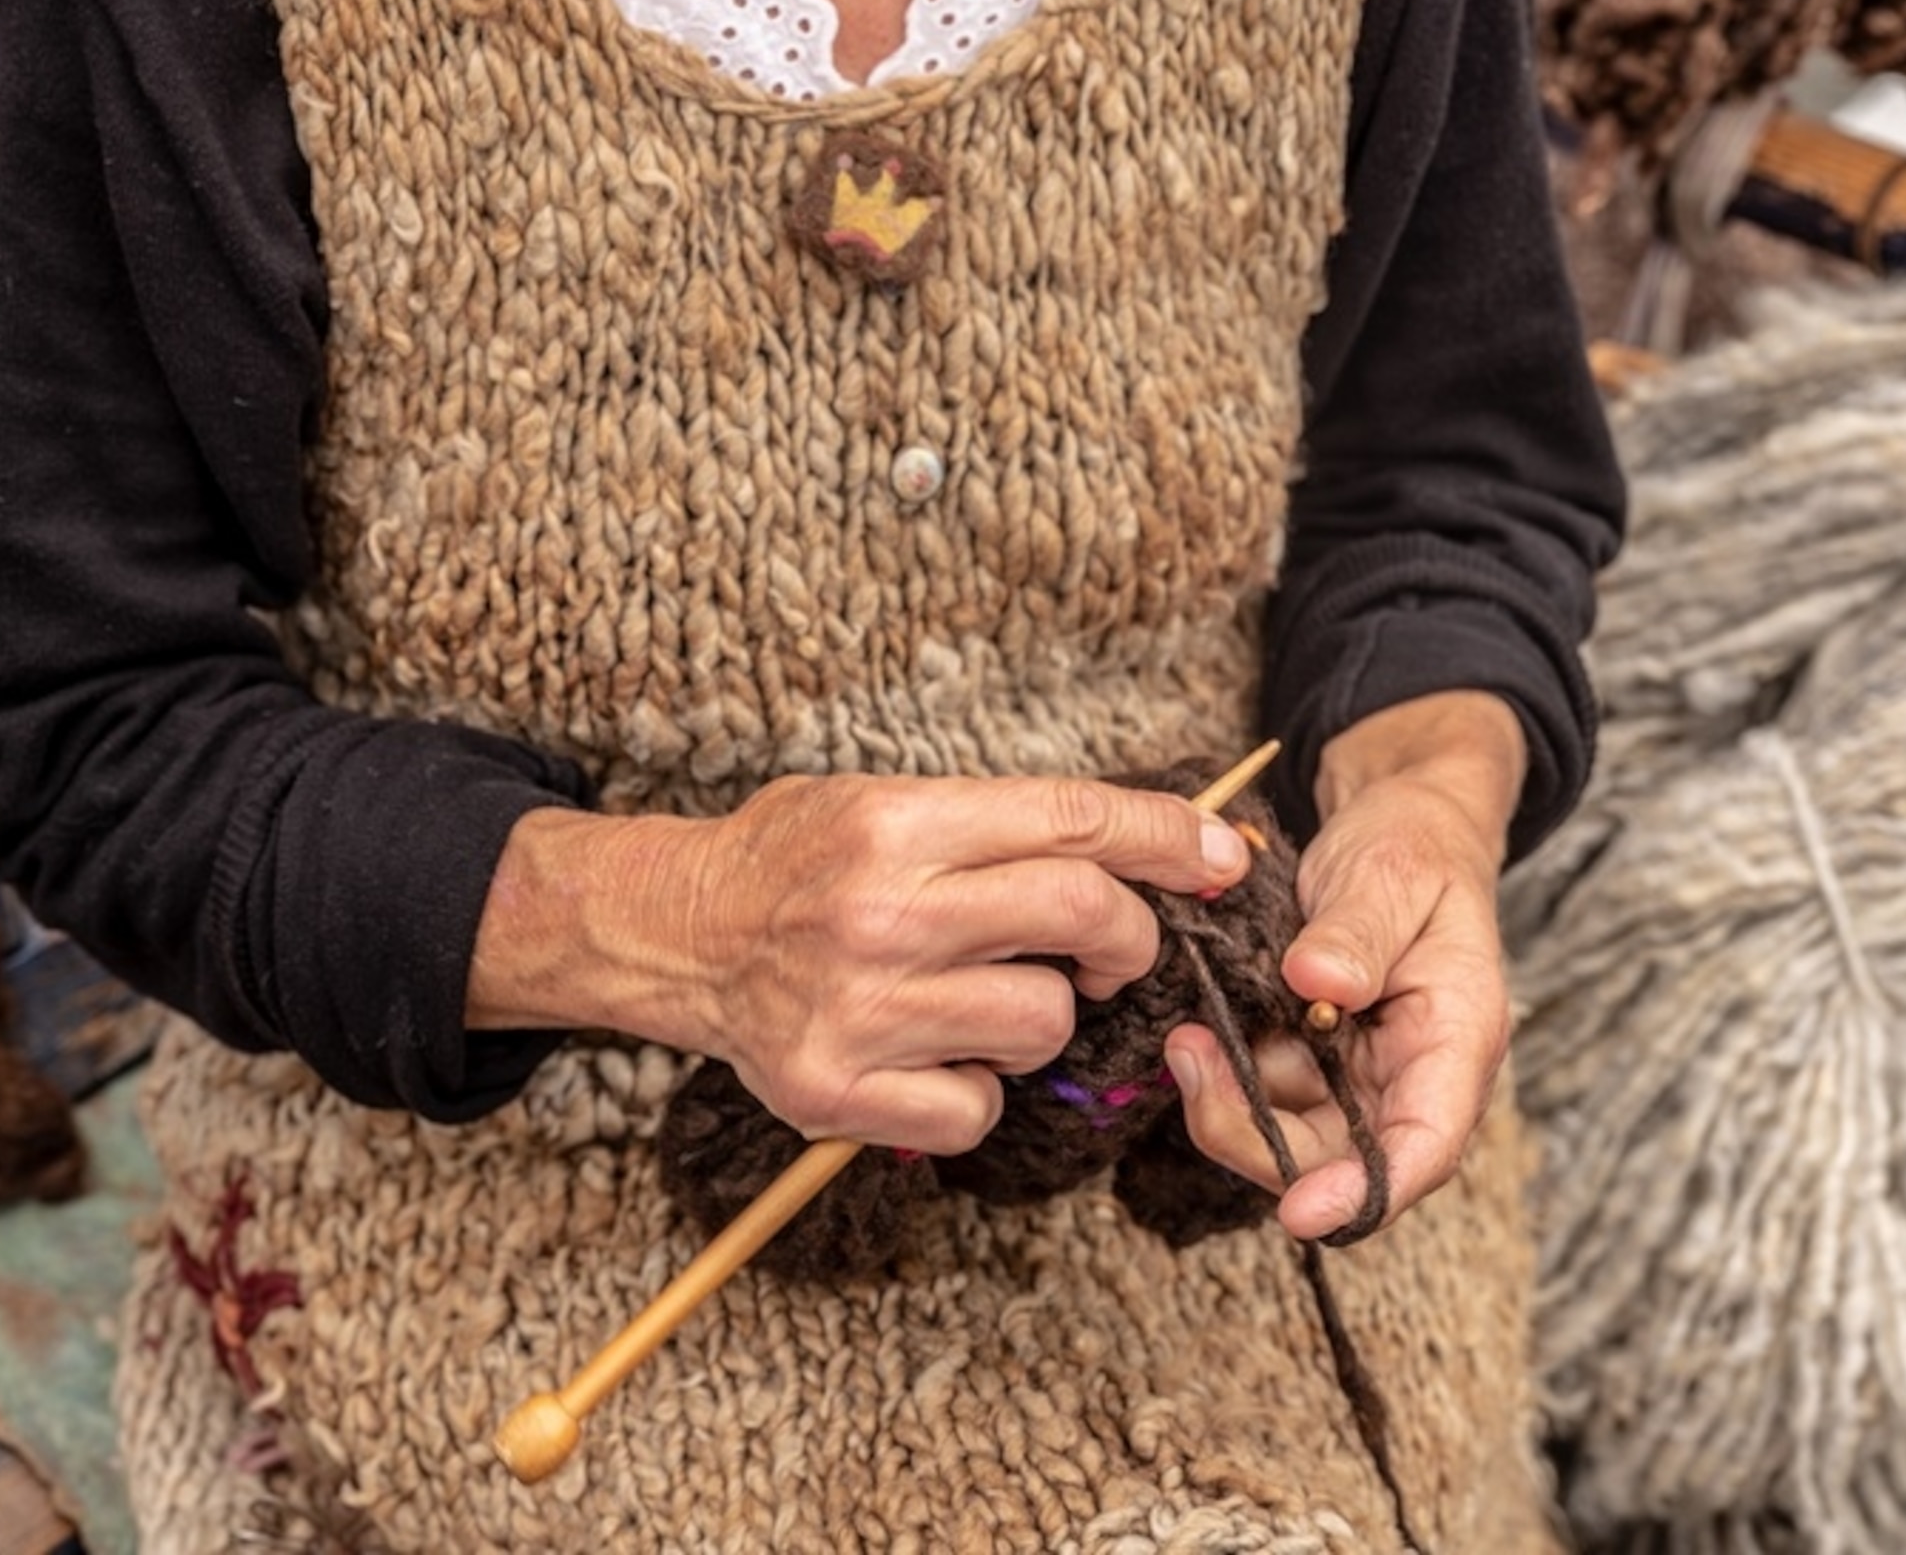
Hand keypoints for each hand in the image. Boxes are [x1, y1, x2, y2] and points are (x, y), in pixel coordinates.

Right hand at [469, 772, 1250, 1152]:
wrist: (681, 931)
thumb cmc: (800, 860)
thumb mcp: (887, 800)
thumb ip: (1001, 824)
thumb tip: (1148, 847)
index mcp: (899, 821)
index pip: (1073, 819)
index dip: (1167, 837)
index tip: (1224, 858)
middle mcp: (883, 912)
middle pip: (1084, 915)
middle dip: (1126, 934)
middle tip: (1106, 944)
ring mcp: (863, 1009)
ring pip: (1044, 1023)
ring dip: (1040, 1015)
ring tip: (978, 993)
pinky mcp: (841, 1093)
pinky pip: (979, 1106)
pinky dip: (976, 1087)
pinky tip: (929, 1051)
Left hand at [1164, 692, 1523, 1237]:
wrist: (1397, 824)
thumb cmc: (1413, 849)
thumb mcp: (1391, 875)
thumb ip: (1359, 931)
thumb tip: (1319, 985)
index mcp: (1458, 1041)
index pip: (1426, 1143)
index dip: (1365, 1190)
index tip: (1299, 1210)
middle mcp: (1411, 1076)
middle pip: (1342, 1158)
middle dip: (1261, 1138)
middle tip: (1191, 1064)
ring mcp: (1360, 1074)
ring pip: (1294, 1137)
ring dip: (1233, 1106)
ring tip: (1185, 1040)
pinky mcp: (1316, 1060)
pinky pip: (1267, 1094)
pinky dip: (1228, 1076)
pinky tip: (1197, 1031)